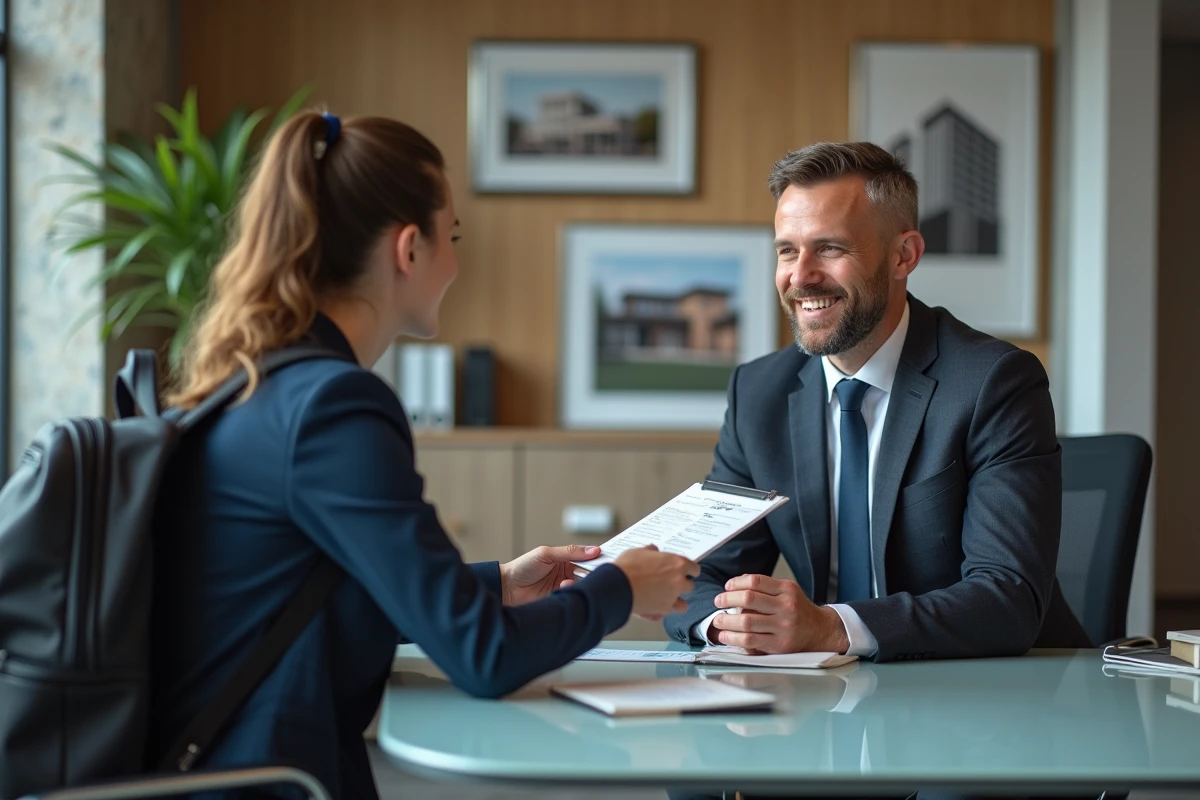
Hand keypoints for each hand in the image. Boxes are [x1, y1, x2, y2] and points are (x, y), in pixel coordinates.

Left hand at [500, 544, 600, 605]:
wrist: (507, 588)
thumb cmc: (523, 567)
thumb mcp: (546, 554)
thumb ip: (570, 552)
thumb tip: (593, 550)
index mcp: (566, 559)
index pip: (588, 557)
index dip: (598, 558)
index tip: (607, 559)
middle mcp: (568, 572)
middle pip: (589, 573)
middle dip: (592, 573)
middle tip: (594, 573)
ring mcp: (565, 586)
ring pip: (583, 586)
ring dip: (579, 583)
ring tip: (566, 581)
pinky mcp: (562, 599)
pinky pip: (574, 596)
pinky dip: (571, 592)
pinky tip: (562, 588)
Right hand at [612, 545, 699, 618]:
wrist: (616, 586)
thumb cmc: (626, 567)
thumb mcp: (638, 552)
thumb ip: (650, 551)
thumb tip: (653, 550)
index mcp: (677, 564)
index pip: (694, 569)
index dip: (688, 571)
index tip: (684, 572)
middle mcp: (679, 582)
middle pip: (690, 586)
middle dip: (681, 586)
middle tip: (669, 584)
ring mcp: (672, 598)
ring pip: (683, 604)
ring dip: (676, 601)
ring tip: (664, 599)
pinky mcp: (662, 611)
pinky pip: (667, 613)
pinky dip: (663, 611)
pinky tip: (654, 607)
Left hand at [709, 574, 849, 653]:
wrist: (821, 631)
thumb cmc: (798, 610)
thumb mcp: (787, 591)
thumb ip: (764, 587)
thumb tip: (735, 584)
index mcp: (787, 590)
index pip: (755, 581)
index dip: (736, 583)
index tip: (726, 587)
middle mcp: (786, 607)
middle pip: (749, 599)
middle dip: (727, 599)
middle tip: (718, 602)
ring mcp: (783, 627)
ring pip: (747, 621)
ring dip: (726, 621)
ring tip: (717, 621)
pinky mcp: (779, 645)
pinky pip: (751, 641)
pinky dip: (733, 638)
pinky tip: (725, 636)